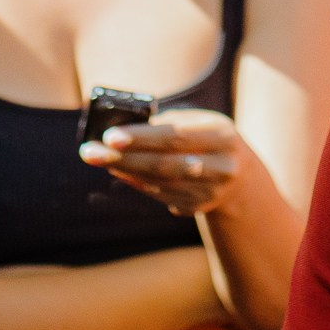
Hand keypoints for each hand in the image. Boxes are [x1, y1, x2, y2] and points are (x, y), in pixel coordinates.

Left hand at [83, 106, 277, 225]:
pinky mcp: (196, 207)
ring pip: (158, 182)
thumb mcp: (200, 122)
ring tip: (98, 158)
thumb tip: (120, 126)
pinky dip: (135, 181)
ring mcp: (210, 192)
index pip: (176, 137)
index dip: (141, 138)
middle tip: (90, 152)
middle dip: (123, 158)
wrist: (240, 177)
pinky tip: (117, 169)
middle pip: (164, 165)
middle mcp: (221, 167)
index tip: (109, 136)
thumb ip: (167, 123)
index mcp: (223, 137)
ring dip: (124, 170)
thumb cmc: (208, 137)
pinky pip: (159, 194)